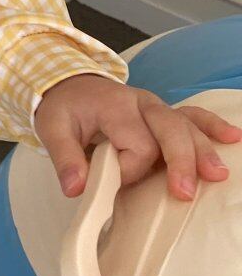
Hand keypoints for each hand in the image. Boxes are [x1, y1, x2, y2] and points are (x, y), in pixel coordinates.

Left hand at [33, 73, 241, 200]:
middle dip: (179, 161)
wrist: (68, 83)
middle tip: (183, 192)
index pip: (136, 145)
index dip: (130, 171)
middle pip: (170, 130)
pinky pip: (193, 116)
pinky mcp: (165, 113)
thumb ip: (65, 158)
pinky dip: (211, 126)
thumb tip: (76, 189)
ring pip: (187, 125)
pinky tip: (232, 137)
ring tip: (216, 174)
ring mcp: (156, 107)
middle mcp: (142, 103)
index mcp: (115, 106)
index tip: (114, 182)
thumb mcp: (52, 128)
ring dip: (202, 150)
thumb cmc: (65, 107)